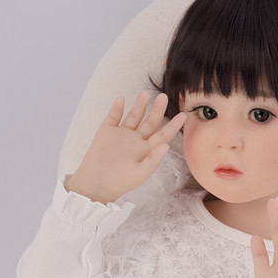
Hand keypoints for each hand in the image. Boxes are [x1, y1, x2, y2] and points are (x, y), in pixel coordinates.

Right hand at [65, 91, 186, 205]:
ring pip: (134, 116)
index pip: (163, 136)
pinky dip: (117, 107)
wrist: (94, 184)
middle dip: (157, 110)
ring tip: (144, 94)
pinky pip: (113, 116)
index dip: (173, 126)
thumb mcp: (139, 175)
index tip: (183, 115)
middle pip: (150, 122)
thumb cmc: (118, 183)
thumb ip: (153, 161)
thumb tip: (166, 145)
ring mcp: (122, 134)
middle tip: (163, 97)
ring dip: (139, 105)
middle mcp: (136, 141)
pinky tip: (121, 99)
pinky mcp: (107, 131)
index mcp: (146, 151)